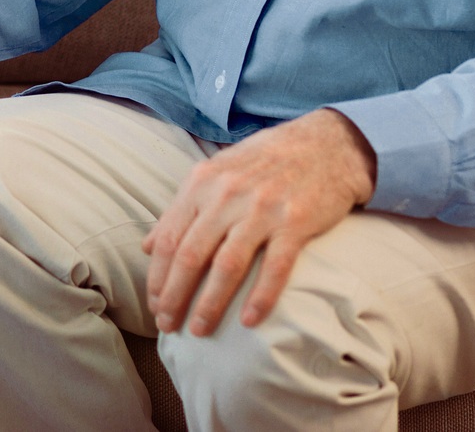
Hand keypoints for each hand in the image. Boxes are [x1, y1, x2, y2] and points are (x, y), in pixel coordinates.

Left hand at [144, 109, 376, 335]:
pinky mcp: (296, 222)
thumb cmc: (266, 161)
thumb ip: (182, 209)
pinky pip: (275, 267)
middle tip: (167, 325)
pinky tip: (248, 321)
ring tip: (199, 330)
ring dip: (210, 303)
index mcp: (203, 183)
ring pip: (227, 265)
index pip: (170, 238)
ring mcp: (262, 208)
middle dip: (174, 296)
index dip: (158, 277)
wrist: (326, 143)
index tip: (154, 304)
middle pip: (191, 255)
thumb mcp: (216, 172)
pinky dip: (260, 296)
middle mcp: (227, 194)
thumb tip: (148, 246)